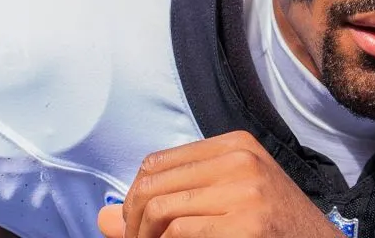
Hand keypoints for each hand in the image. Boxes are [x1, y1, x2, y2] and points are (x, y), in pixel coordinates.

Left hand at [97, 130, 344, 237]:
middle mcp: (240, 159)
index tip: (136, 228)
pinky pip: (181, 233)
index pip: (155, 162)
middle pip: (151, 184)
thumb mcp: (226, 202)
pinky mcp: (247, 224)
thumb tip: (101, 217)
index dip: (134, 199)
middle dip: (132, 223)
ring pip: (161, 209)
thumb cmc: (273, 229)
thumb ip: (167, 203)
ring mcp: (246, 190)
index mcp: (235, 145)